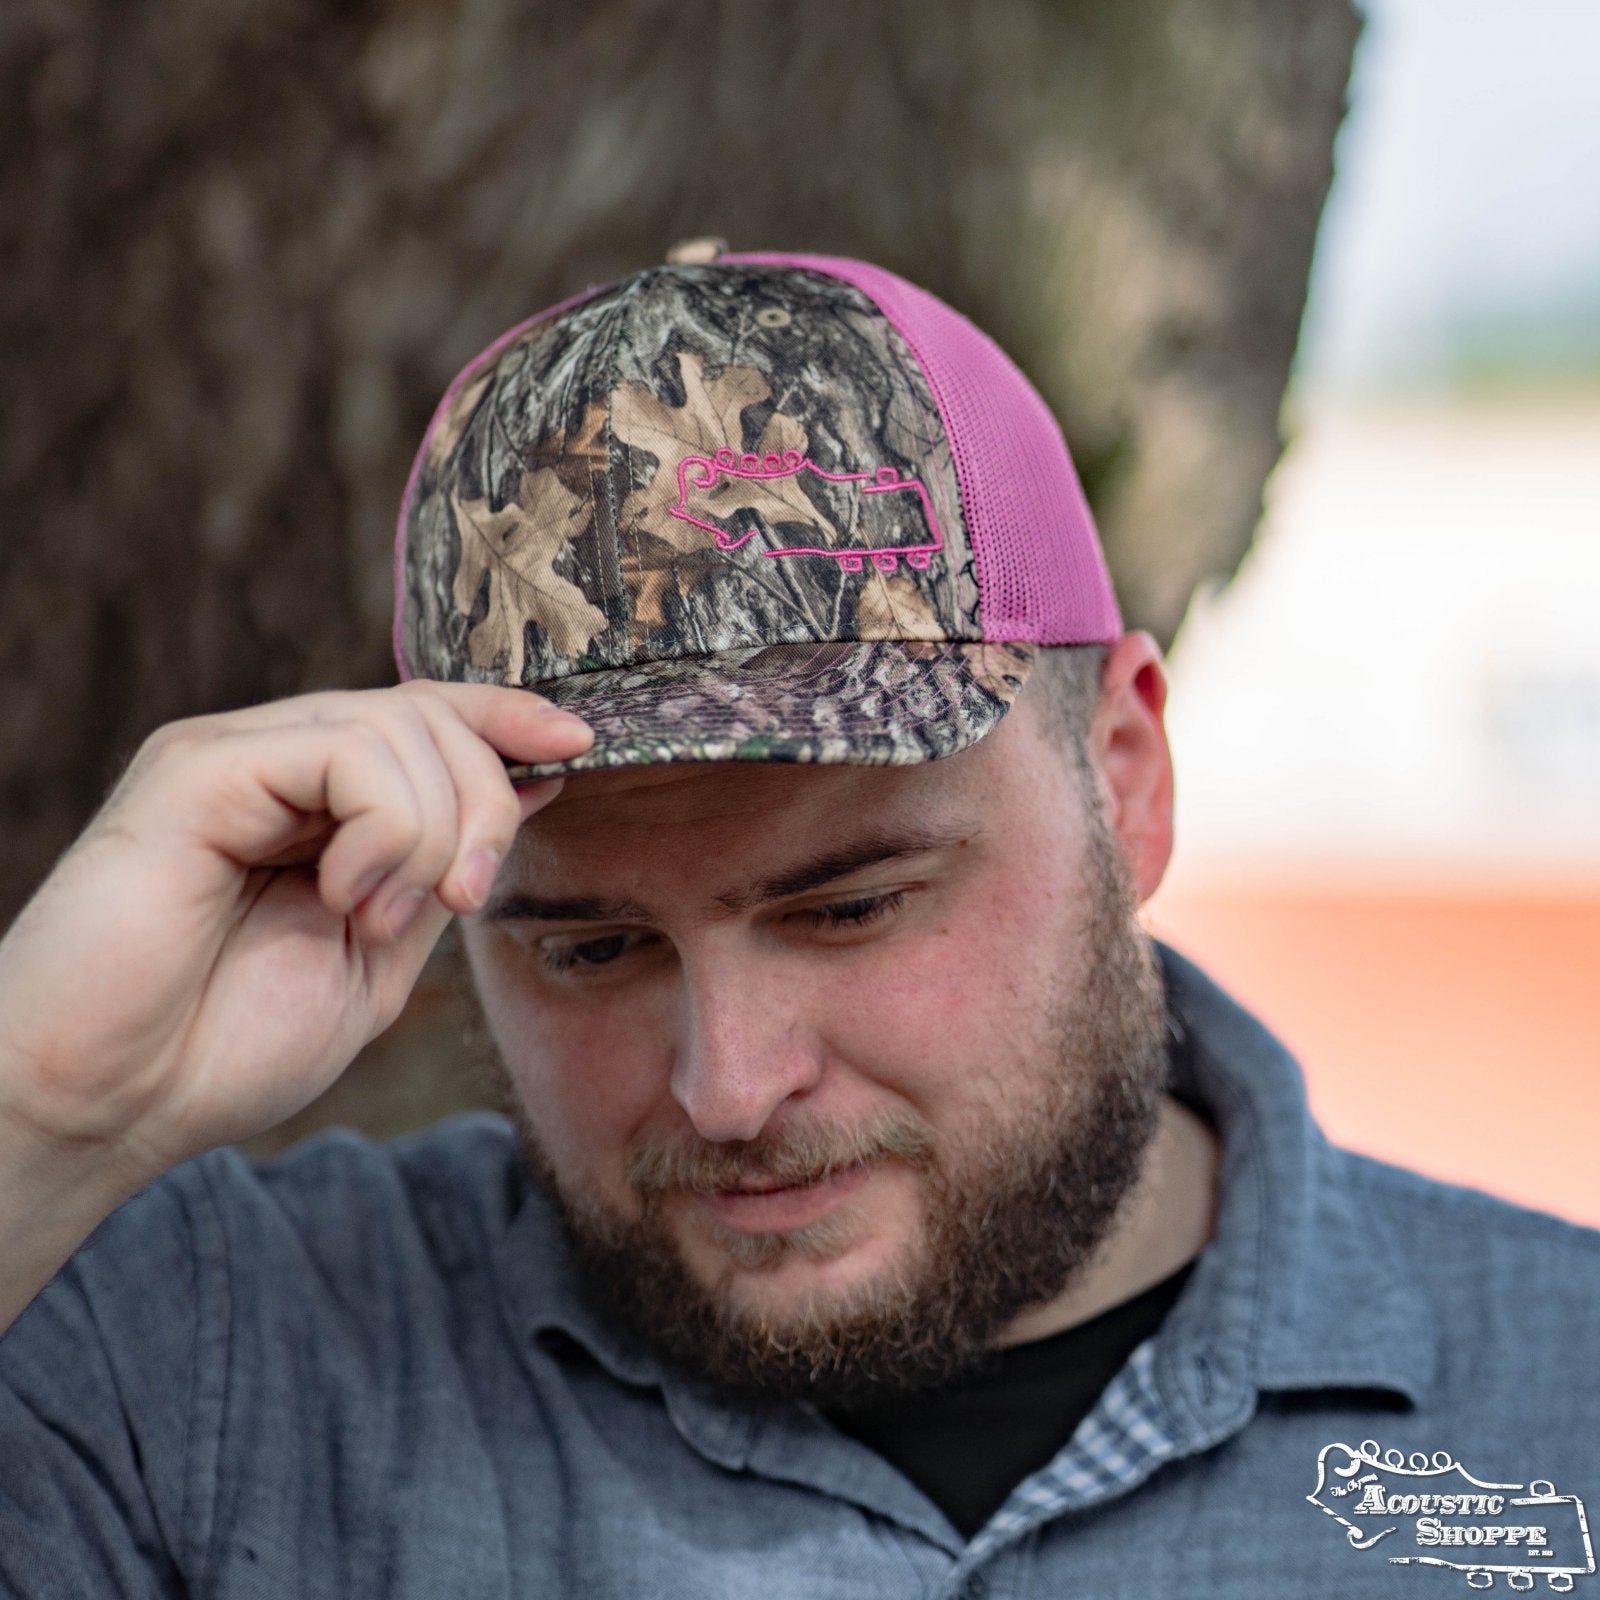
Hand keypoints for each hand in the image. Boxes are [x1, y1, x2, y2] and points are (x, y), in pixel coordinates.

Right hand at [0, 681, 589, 1187]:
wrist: (116, 1105)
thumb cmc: (228, 1044)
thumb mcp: (382, 952)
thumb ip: (445, 862)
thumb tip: (536, 776)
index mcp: (317, 802)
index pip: (427, 716)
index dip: (506, 718)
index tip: (578, 743)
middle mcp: (275, 761)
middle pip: (431, 716)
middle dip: (485, 804)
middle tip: (460, 897)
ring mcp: (234, 756)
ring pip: (399, 726)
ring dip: (428, 836)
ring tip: (371, 920)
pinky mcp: (198, 766)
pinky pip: (345, 752)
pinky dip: (382, 832)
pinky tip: (340, 896)